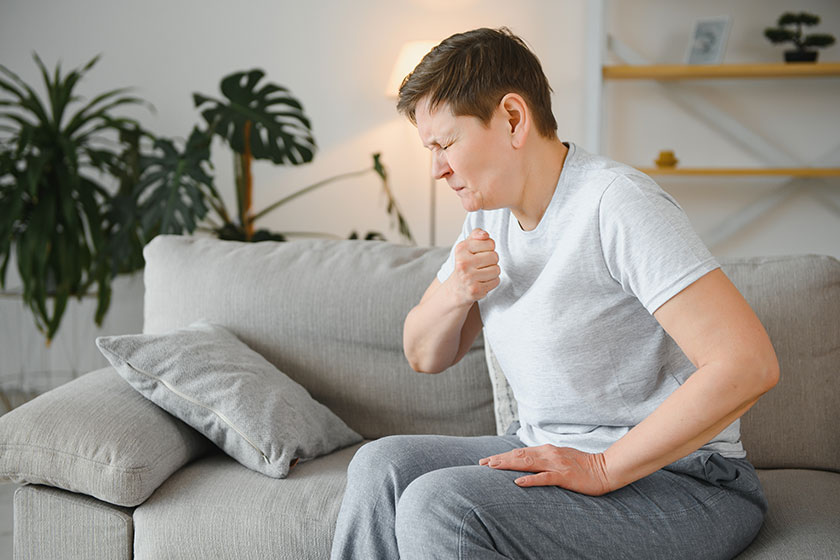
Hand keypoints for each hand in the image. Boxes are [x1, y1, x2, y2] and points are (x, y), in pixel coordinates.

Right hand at [449, 228, 499, 304]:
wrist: (456, 289)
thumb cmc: (465, 264)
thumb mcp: (466, 247)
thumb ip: (476, 235)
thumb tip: (485, 235)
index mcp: (461, 249)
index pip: (490, 243)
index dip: (489, 248)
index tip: (480, 253)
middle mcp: (463, 263)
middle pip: (494, 256)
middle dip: (492, 261)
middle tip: (481, 265)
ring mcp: (469, 277)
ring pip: (497, 269)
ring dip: (493, 272)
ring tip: (482, 274)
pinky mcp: (475, 290)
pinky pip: (496, 281)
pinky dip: (492, 282)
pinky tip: (482, 282)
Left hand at [479, 445, 613, 495]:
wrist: (606, 469)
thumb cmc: (584, 465)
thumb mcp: (561, 458)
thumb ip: (546, 458)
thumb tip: (530, 459)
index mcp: (548, 450)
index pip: (520, 452)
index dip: (503, 456)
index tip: (488, 460)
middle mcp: (549, 454)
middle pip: (519, 456)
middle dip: (499, 459)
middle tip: (482, 464)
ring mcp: (556, 465)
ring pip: (527, 463)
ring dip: (508, 465)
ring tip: (492, 468)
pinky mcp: (564, 476)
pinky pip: (544, 478)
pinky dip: (530, 480)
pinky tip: (518, 482)